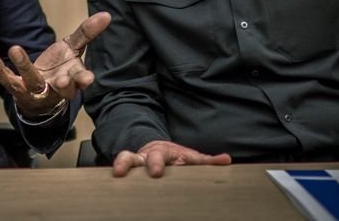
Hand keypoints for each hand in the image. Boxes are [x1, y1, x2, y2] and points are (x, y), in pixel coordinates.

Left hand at [0, 11, 110, 116]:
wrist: (40, 95)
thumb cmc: (60, 68)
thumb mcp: (73, 49)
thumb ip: (87, 33)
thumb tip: (107, 14)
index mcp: (72, 78)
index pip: (81, 79)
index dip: (84, 80)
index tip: (88, 79)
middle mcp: (55, 87)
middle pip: (60, 88)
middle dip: (62, 85)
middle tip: (61, 80)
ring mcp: (35, 90)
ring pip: (31, 81)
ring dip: (24, 66)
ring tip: (15, 48)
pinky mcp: (17, 89)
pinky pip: (7, 80)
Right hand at [113, 140, 231, 177]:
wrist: (157, 151)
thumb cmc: (176, 159)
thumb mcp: (191, 158)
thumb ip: (206, 161)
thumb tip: (227, 160)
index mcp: (162, 153)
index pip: (159, 155)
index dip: (156, 162)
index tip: (155, 172)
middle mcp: (145, 157)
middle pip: (135, 157)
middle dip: (130, 163)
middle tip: (126, 172)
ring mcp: (135, 164)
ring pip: (124, 160)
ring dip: (120, 165)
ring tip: (116, 174)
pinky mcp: (128, 172)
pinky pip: (119, 173)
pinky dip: (116, 177)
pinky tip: (111, 186)